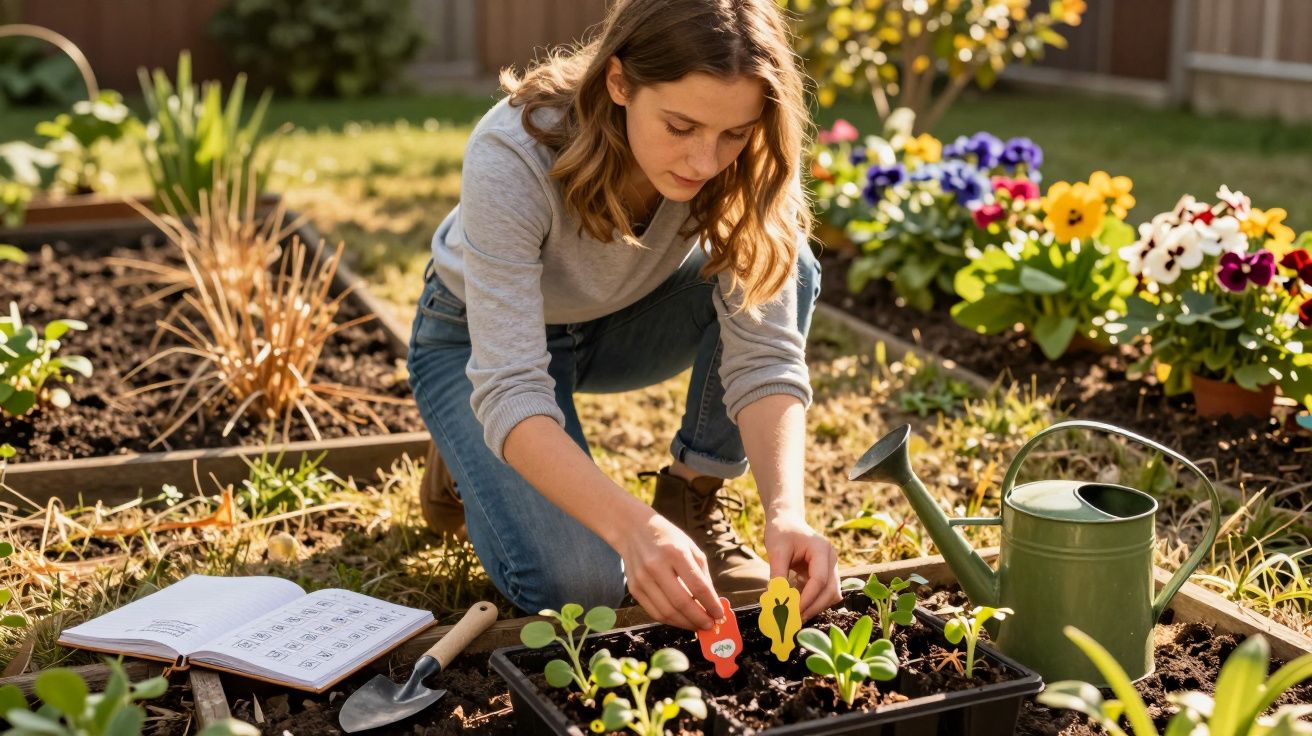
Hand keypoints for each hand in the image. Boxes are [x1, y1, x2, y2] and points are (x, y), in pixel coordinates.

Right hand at [611, 509, 724, 630]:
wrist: (633, 529)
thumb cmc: (667, 538)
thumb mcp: (690, 547)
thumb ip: (702, 574)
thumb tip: (711, 602)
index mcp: (675, 552)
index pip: (697, 586)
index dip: (711, 604)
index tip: (719, 614)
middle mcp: (656, 566)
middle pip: (681, 602)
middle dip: (699, 619)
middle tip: (710, 625)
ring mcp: (642, 579)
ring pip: (666, 612)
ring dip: (685, 623)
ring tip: (697, 625)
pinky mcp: (634, 588)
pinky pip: (654, 612)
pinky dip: (670, 620)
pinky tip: (681, 620)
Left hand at [764, 512, 840, 619]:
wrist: (786, 520)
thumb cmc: (781, 531)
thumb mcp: (776, 551)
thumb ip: (778, 575)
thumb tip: (776, 601)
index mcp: (822, 549)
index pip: (820, 580)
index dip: (807, 598)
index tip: (792, 611)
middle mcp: (831, 558)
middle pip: (830, 590)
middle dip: (813, 607)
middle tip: (794, 620)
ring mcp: (831, 566)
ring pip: (830, 594)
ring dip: (815, 607)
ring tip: (795, 617)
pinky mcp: (826, 573)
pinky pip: (824, 592)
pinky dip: (813, 602)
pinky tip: (797, 607)